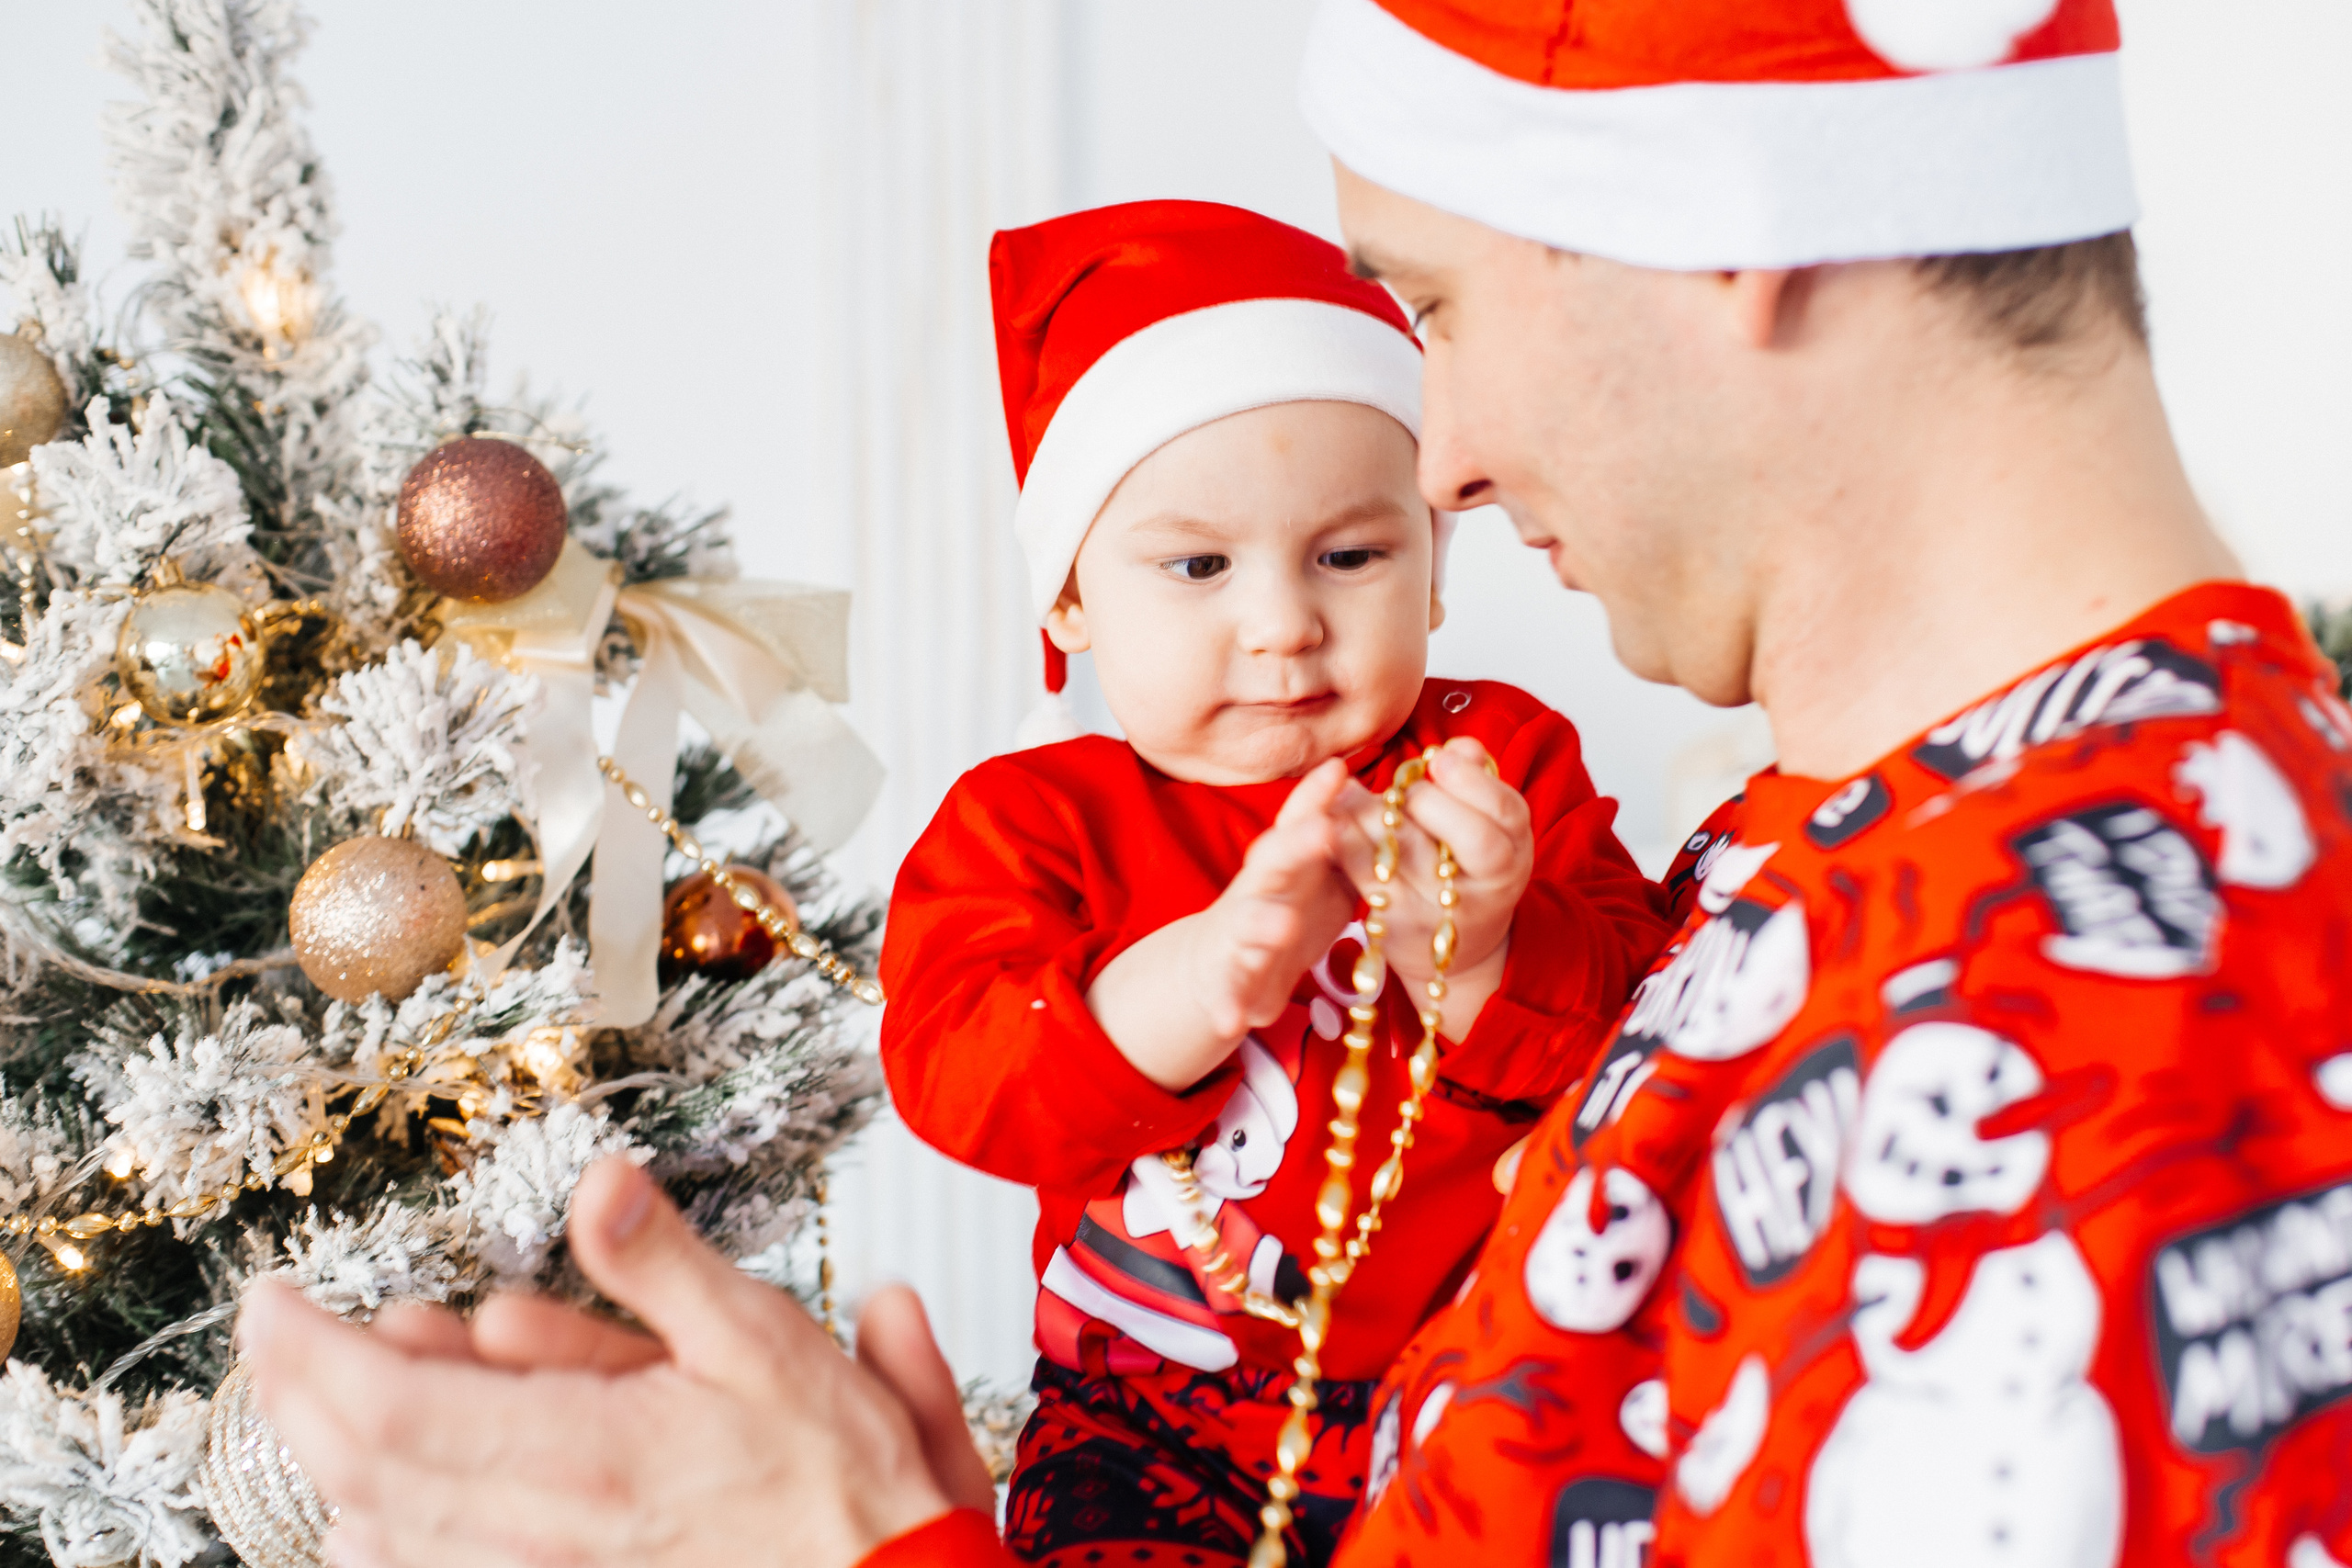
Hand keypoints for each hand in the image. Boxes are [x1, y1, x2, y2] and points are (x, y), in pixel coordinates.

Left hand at [243, 1159, 993, 1567]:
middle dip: (297, 1394)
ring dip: (335, 1460)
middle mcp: (542, 1531)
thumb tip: (597, 1182)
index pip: (390, 1405)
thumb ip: (664, 1263)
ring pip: (384, 1533)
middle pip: (362, 1468)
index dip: (310, 1353)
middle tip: (275, 1333)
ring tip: (330, 1392)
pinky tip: (371, 1509)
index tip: (270, 1301)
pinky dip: (381, 1536)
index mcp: (582, 1454)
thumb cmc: (838, 1483)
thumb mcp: (767, 1340)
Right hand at [1086, 758, 1356, 1090]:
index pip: (1299, 821)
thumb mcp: (1317, 874)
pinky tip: (1233, 1023)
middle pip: (1272, 862)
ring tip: (1283, 924)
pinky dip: (1229, 1008)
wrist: (1217, 962)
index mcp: (1283, 863)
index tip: (1339, 770)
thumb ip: (1345, 841)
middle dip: (1295, 846)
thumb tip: (1385, 797)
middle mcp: (1257, 891)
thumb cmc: (1281, 907)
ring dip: (1263, 925)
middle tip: (1322, 830)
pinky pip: (1228, 996)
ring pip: (1248, 927)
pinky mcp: (1229, 982)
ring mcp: (1238, 936)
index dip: (1316, 796)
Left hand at [1330, 738, 1531, 1038]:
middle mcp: (1487, 888)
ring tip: (1351, 791)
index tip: (1438, 760)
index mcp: (1513, 854)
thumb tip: (1460, 746)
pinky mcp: (1398, 926)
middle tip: (1402, 792)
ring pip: (1406, 851)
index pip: (1502, 812)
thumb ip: (1477, 782)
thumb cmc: (1469, 867)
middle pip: (1464, 835)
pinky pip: (1366, 875)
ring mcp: (1442, 913)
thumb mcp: (1489, 827)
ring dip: (1371, 813)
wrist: (1458, 952)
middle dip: (1424, 800)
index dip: (1469, 781)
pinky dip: (1346, 842)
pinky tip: (1332, 819)